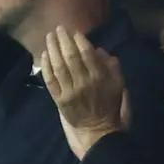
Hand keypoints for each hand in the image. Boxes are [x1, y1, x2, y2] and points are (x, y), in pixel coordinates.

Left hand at [40, 26, 129, 158]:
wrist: (98, 133)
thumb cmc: (111, 108)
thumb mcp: (120, 86)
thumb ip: (112, 67)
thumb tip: (99, 51)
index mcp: (100, 77)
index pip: (87, 54)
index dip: (79, 40)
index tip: (74, 32)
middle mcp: (84, 83)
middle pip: (70, 57)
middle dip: (63, 41)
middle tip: (58, 29)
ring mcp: (70, 92)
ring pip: (59, 67)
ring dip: (53, 50)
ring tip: (49, 37)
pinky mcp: (60, 101)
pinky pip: (50, 81)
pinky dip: (46, 67)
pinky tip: (44, 56)